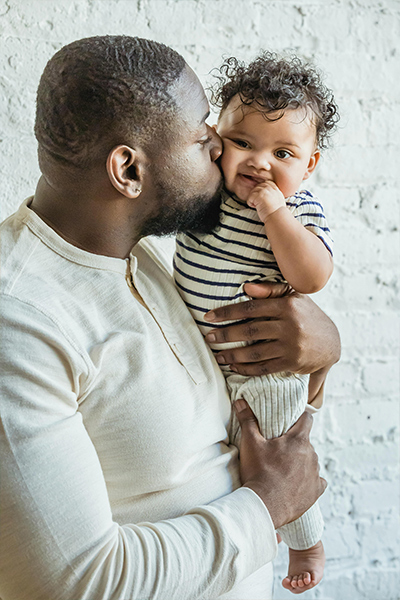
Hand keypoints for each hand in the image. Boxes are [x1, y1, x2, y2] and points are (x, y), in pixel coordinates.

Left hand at [204, 282, 339, 375]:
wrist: (332, 342)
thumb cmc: (306, 316)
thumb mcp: (293, 298)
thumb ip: (270, 290)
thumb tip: (245, 287)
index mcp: (287, 306)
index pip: (251, 308)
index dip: (227, 312)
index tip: (209, 317)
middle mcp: (290, 325)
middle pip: (250, 331)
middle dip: (226, 335)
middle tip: (209, 338)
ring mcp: (291, 345)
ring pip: (255, 352)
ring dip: (232, 355)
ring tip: (218, 355)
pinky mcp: (292, 363)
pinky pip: (263, 368)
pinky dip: (246, 369)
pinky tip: (234, 367)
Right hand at [234, 399, 326, 528]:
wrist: (264, 505)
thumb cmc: (258, 471)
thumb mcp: (250, 443)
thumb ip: (247, 420)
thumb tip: (240, 400)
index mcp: (298, 440)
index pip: (307, 419)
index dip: (299, 418)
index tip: (290, 422)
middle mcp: (312, 454)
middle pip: (306, 442)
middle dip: (294, 444)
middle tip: (278, 450)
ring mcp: (315, 473)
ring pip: (310, 460)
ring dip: (301, 461)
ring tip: (283, 469)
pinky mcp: (316, 491)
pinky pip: (317, 481)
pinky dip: (309, 480)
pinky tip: (297, 483)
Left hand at [247, 181, 285, 222]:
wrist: (277, 217)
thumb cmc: (277, 212)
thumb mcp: (279, 199)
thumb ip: (273, 194)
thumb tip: (265, 194)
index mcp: (274, 188)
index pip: (265, 183)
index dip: (261, 191)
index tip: (263, 199)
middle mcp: (269, 188)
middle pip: (257, 187)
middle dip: (256, 195)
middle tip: (260, 204)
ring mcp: (263, 191)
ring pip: (252, 192)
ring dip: (253, 200)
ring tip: (259, 206)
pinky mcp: (258, 195)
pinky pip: (249, 198)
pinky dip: (251, 204)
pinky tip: (256, 207)